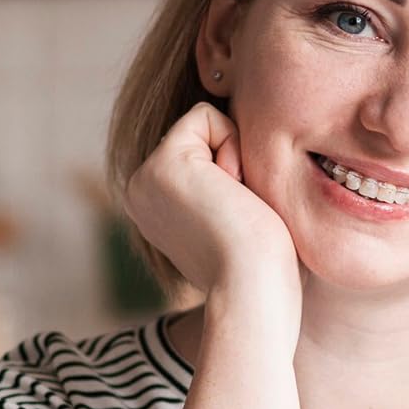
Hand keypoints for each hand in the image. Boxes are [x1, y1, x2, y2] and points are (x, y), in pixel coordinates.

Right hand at [124, 102, 301, 329]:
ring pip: (206, 123)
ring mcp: (145, 177)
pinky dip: (234, 144)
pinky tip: (235, 192)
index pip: (205, 150)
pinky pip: (206, 115)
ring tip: (237, 206)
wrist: (254, 293)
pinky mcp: (162, 164)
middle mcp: (142, 191)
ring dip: (238, 157)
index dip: (238, 170)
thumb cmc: (265, 268)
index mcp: (158, 206)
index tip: (241, 217)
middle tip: (240, 213)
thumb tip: (240, 160)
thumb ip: (225, 184)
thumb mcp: (239, 217)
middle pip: (205, 133)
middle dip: (236, 161)